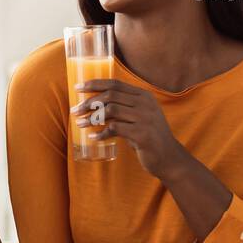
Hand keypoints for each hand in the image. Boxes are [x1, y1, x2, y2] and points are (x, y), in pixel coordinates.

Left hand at [72, 78, 186, 179]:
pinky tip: (93, 136)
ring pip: (111, 110)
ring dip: (92, 117)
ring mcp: (145, 118)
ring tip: (80, 124)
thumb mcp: (136, 117)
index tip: (78, 88)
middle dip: (89, 102)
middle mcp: (145, 103)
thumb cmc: (146, 136)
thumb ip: (121, 108)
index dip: (95, 84)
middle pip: (110, 96)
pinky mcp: (143, 134)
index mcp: (143, 96)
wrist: (168, 157)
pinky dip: (101, 132)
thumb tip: (91, 104)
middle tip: (75, 111)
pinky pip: (115, 128)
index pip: (115, 84)